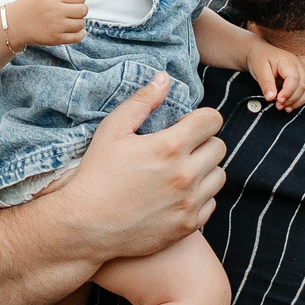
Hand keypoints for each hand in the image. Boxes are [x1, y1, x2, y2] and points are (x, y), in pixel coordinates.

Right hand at [4, 0, 88, 48]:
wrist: (14, 24)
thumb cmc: (31, 6)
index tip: (73, 2)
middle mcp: (55, 9)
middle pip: (83, 9)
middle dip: (80, 10)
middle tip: (72, 12)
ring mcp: (56, 25)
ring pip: (81, 23)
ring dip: (78, 22)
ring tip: (70, 21)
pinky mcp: (55, 38)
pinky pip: (77, 37)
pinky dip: (80, 34)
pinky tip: (76, 31)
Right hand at [63, 77, 226, 259]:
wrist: (85, 226)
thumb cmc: (96, 174)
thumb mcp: (113, 130)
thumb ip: (142, 101)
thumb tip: (165, 78)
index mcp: (169, 147)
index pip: (212, 120)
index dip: (201, 118)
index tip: (187, 124)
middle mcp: (185, 175)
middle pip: (219, 147)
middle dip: (204, 141)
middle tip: (181, 147)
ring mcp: (189, 203)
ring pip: (219, 175)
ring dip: (205, 169)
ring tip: (181, 170)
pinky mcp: (188, 226)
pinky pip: (211, 204)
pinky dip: (200, 197)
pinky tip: (177, 195)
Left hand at [247, 43, 304, 110]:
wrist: (260, 53)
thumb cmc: (259, 59)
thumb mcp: (259, 70)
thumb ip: (266, 84)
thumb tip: (271, 98)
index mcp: (287, 61)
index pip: (294, 78)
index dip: (288, 92)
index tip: (279, 100)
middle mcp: (298, 65)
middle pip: (303, 85)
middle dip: (292, 99)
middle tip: (279, 106)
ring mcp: (302, 70)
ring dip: (299, 101)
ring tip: (286, 108)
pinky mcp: (302, 76)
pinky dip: (302, 99)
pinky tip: (291, 104)